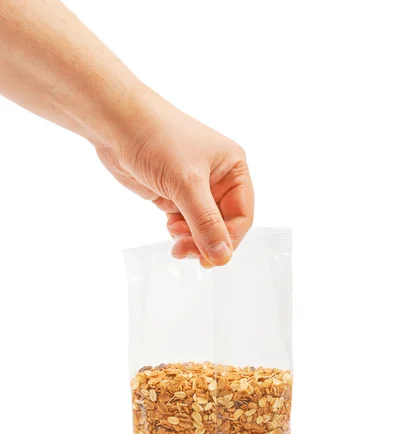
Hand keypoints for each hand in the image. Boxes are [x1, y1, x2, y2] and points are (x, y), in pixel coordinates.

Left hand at [96, 88, 253, 266]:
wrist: (116, 122)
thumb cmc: (157, 138)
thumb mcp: (187, 183)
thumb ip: (205, 223)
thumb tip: (222, 256)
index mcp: (233, 168)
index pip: (242, 215)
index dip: (229, 239)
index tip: (211, 258)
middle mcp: (217, 179)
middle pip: (223, 225)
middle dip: (207, 241)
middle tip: (187, 253)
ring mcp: (194, 188)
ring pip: (202, 227)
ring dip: (192, 240)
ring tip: (176, 242)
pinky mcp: (173, 194)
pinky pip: (185, 223)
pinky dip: (179, 232)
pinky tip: (170, 229)